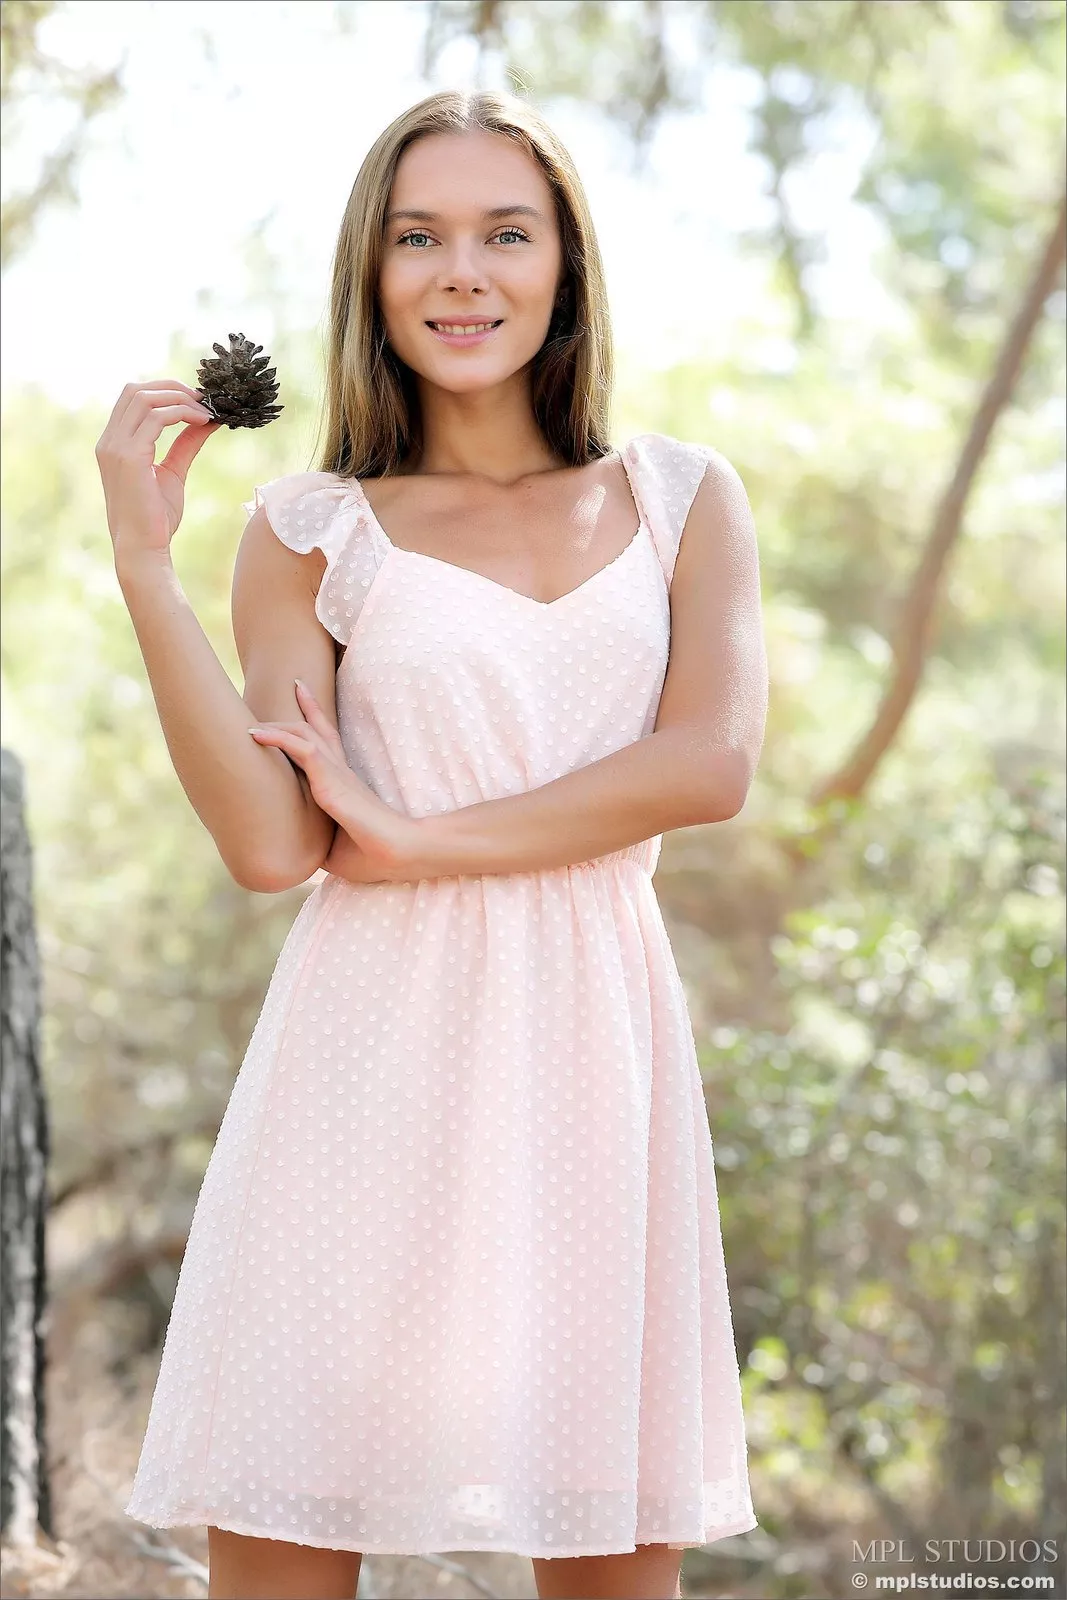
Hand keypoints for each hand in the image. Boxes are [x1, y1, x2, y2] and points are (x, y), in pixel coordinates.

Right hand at [95, 379, 221, 563]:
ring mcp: (115, 447)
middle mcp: (109, 441)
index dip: (164, 391)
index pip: (132, 398)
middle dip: (172, 387)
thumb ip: (185, 444)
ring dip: (180, 399)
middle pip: (135, 389)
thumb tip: (207, 421)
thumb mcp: (173, 472)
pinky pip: (156, 418)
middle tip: (204, 399)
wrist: (144, 549)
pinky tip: (203, 422)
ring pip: (144, 398)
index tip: (196, 400)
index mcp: (114, 444)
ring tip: (207, 412)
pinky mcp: (129, 456)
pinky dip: (182, 413)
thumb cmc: (156, 519)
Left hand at [247, 680, 420, 881]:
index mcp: (345, 786)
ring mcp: (335, 773)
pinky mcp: (330, 779)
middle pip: (317, 728)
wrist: (394, 855)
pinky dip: (275, 738)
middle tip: (288, 690)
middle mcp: (341, 772)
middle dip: (302, 708)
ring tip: (251, 724)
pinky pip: (299, 747)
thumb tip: (295, 852)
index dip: (316, 719)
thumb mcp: (335, 850)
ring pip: (302, 733)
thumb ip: (315, 842)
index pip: (328, 745)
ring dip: (276, 726)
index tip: (303, 697)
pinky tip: (254, 735)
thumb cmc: (372, 856)